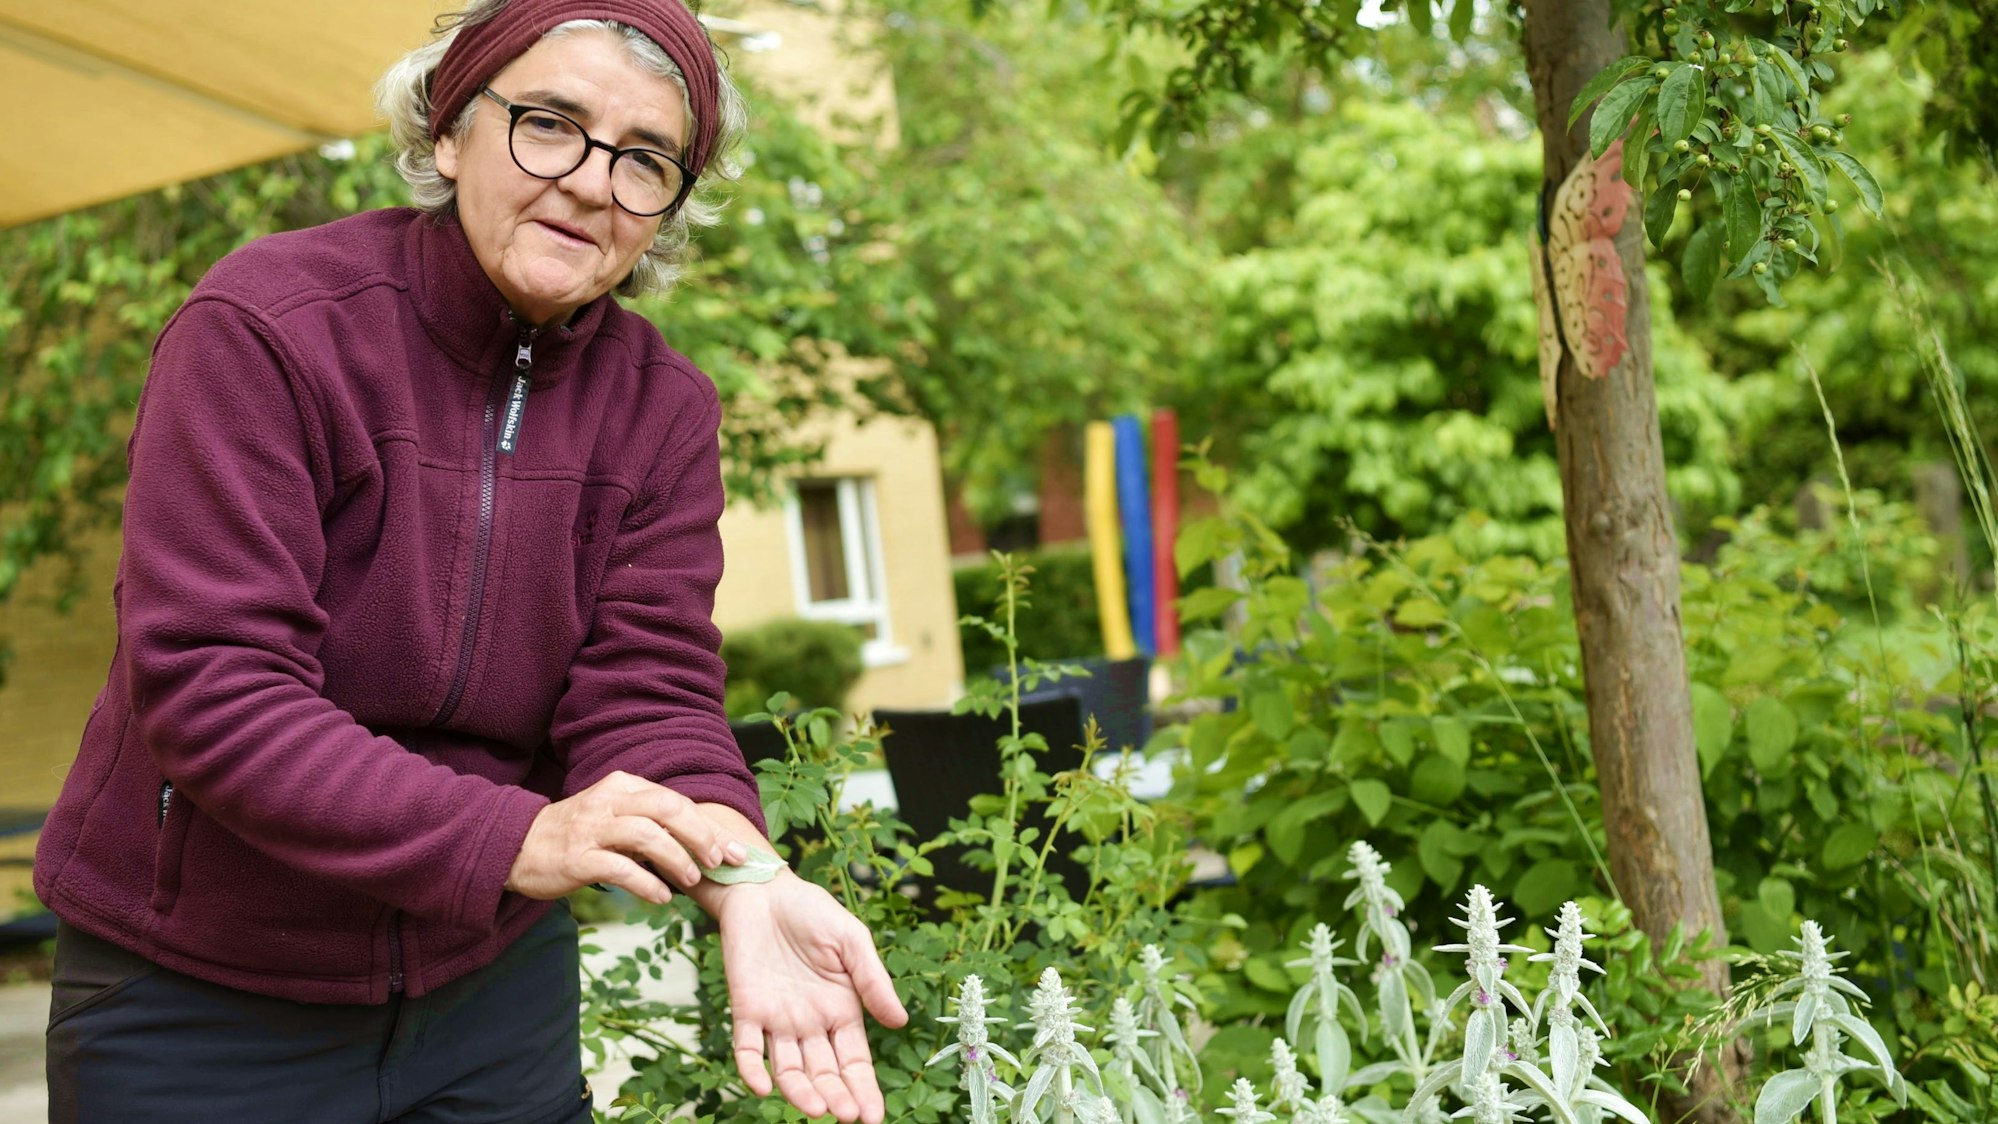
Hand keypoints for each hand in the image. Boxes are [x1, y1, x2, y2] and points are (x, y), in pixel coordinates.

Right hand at [505, 771, 746, 902]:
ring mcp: (592, 829)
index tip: (737, 852)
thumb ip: (652, 824)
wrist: (517, 847)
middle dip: (701, 835)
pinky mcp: (577, 858)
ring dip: (676, 858)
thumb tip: (703, 845)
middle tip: (720, 862)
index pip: (676, 801)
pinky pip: (619, 868)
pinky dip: (646, 883)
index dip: (710, 826)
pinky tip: (662, 897)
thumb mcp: (615, 817)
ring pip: (645, 835)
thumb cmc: (578, 835)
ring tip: (692, 880)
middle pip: (666, 808)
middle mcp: (609, 801)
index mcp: (623, 786)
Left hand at [717, 872, 908, 1123]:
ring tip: (815, 1110)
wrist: (766, 891)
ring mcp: (777, 1020)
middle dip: (837, 1097)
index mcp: (842, 1011)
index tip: (874, 1118)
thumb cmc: (813, 912)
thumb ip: (873, 980)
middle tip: (847, 1116)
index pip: (855, 1062)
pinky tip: (762, 1087)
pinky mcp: (746, 1009)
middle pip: (824, 1073)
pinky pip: (747, 1048)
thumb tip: (900, 1021)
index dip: (864, 1090)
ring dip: (800, 1093)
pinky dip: (752, 1069)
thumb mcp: (853, 941)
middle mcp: (810, 1024)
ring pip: (789, 1069)